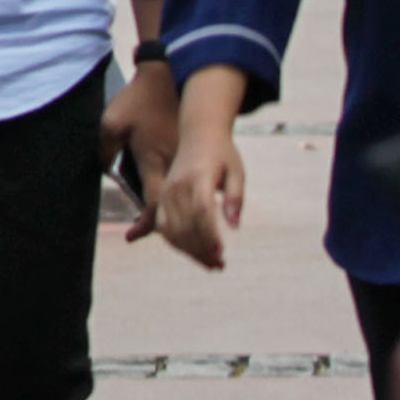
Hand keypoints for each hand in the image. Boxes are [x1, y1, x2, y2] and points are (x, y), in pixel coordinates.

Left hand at [100, 61, 180, 240]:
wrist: (167, 78)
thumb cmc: (137, 100)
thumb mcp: (112, 122)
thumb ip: (106, 149)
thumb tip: (106, 171)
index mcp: (153, 160)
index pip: (152, 204)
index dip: (144, 226)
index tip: (130, 236)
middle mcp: (173, 165)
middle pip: (172, 209)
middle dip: (168, 231)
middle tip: (152, 239)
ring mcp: (182, 159)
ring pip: (180, 200)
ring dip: (175, 219)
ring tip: (165, 233)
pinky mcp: (185, 153)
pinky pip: (183, 185)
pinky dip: (177, 200)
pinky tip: (169, 205)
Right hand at [153, 120, 245, 268]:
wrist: (198, 133)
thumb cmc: (223, 154)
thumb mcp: (237, 172)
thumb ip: (235, 198)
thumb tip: (234, 225)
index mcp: (198, 176)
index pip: (201, 211)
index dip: (209, 234)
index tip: (221, 253)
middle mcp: (178, 185)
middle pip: (185, 224)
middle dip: (202, 249)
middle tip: (220, 265)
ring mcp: (167, 190)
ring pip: (172, 229)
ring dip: (190, 250)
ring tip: (210, 263)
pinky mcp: (162, 195)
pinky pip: (163, 224)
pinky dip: (176, 242)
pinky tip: (194, 251)